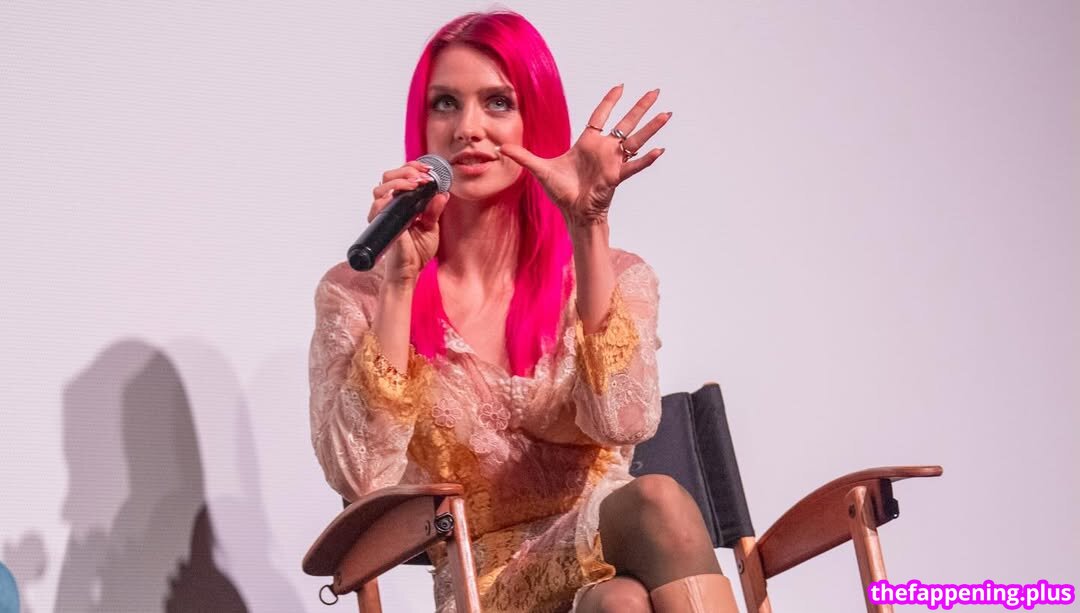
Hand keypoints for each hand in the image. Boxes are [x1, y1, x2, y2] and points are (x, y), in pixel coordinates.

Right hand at [368, 160, 449, 284]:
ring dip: (400, 180)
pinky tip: (406, 194)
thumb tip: (442, 193)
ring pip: (381, 187)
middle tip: (424, 176)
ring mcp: (384, 214)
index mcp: (401, 204)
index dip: (412, 168)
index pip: (400, 177)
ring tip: (417, 184)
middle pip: (388, 177)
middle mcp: (390, 207)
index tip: (428, 170)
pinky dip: (391, 196)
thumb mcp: (431, 227)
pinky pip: (378, 205)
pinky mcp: (382, 223)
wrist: (411, 270)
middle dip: (407, 171)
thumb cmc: (417, 251)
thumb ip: (434, 210)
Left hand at [498, 85, 670, 228]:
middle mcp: (605, 150)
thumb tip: (500, 148)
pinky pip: (634, 166)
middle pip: (626, 123)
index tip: (621, 86)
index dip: (610, 101)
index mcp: (588, 144)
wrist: (573, 213)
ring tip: (667, 113)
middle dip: (640, 107)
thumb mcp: (540, 169)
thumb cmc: (562, 192)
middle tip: (655, 91)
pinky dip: (646, 159)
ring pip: (637, 140)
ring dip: (652, 127)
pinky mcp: (616, 176)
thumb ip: (522, 156)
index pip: (601, 116)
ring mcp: (613, 162)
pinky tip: (659, 150)